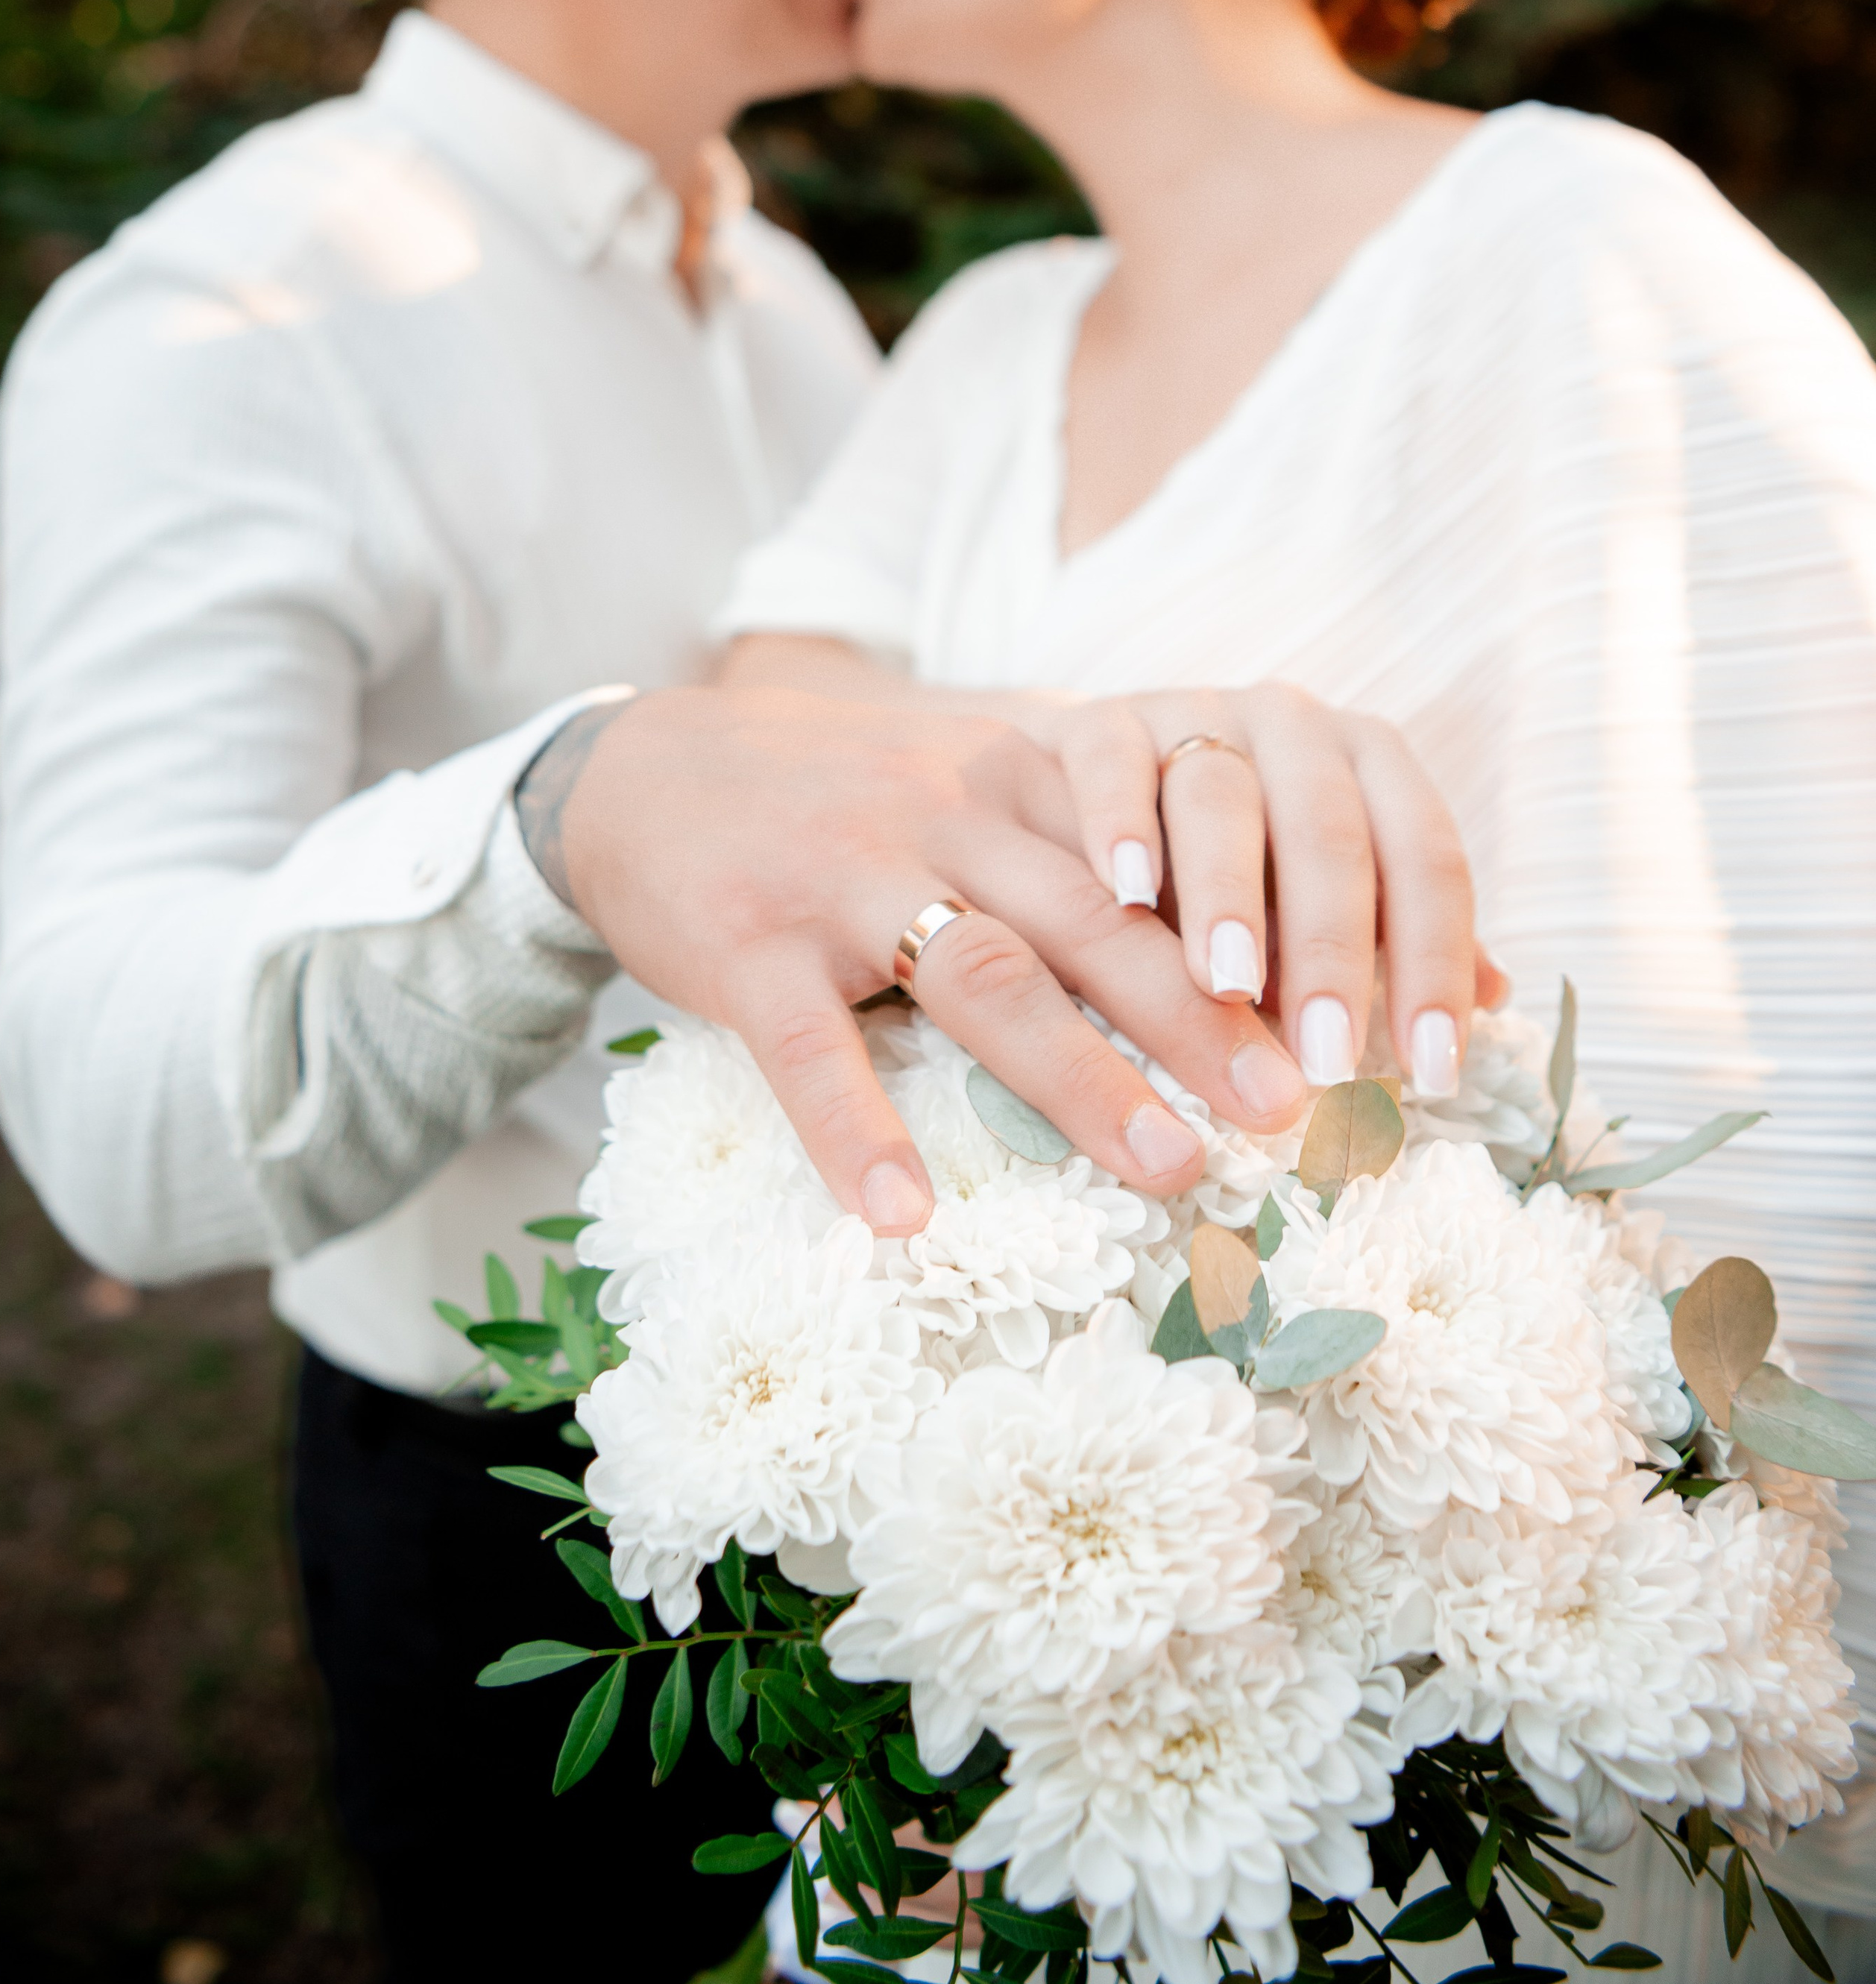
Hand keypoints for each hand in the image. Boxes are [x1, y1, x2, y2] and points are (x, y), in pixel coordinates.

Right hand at [518, 686, 1317, 1233]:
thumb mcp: (971, 783)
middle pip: (1095, 919)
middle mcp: (944, 813)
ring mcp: (842, 876)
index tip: (1341, 1020)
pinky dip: (858, 1131)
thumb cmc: (840, 798)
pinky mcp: (746, 941)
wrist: (643, 768)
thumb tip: (1250, 943)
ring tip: (1165, 1171)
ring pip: (982, 974)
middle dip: (1203, 1019)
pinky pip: (808, 1047)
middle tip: (1294, 1110)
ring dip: (1079, 1078)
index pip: (1158, 854)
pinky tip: (901, 1215)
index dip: (1252, 936)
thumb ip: (1090, 843)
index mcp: (1014, 777)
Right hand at [1016, 683, 1503, 1095]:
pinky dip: (1120, 819)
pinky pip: (1114, 757)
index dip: (1437, 966)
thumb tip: (1496, 997)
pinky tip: (1125, 892)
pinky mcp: (1103, 718)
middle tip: (1327, 1057)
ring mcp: (1195, 713)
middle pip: (1329, 830)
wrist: (1107, 768)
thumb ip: (1397, 935)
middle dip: (1333, 948)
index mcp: (1370, 762)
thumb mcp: (1327, 890)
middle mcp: (1294, 726)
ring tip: (1229, 987)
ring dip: (1228, 892)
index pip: (1425, 860)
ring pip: (1220, 793)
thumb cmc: (1243, 851)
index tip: (1432, 1074)